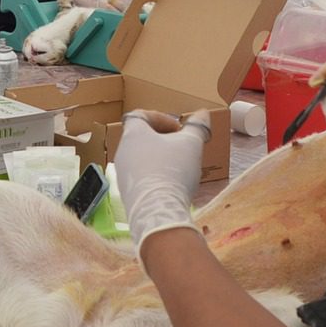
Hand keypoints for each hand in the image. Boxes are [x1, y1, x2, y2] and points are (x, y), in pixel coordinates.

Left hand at [115, 110, 211, 263]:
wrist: (157, 212)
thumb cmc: (173, 170)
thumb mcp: (191, 144)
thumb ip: (197, 126)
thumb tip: (203, 115)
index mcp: (133, 134)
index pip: (140, 115)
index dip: (161, 118)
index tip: (179, 128)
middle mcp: (123, 152)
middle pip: (142, 137)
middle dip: (164, 140)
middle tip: (183, 147)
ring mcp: (122, 174)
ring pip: (141, 158)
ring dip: (161, 158)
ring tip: (180, 167)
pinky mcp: (127, 193)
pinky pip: (141, 177)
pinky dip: (156, 175)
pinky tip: (172, 185)